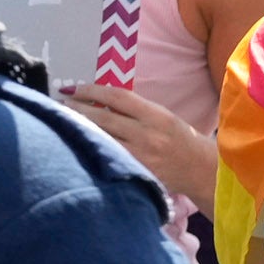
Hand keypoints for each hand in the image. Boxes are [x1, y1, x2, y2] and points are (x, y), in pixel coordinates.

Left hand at [58, 82, 217, 205]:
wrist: (203, 171)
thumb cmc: (181, 140)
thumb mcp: (164, 118)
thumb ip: (136, 111)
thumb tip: (97, 101)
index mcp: (157, 116)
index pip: (118, 98)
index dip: (92, 90)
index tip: (74, 88)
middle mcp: (148, 135)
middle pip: (103, 119)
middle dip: (77, 109)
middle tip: (59, 104)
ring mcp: (140, 157)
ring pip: (101, 140)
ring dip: (77, 129)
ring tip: (60, 122)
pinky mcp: (134, 174)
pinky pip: (106, 159)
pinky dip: (89, 150)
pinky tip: (73, 145)